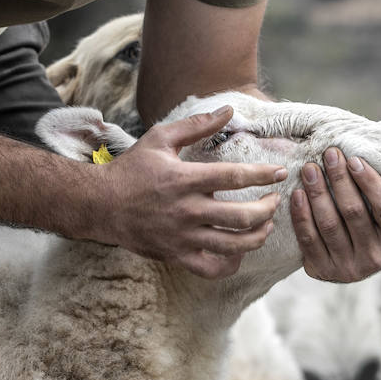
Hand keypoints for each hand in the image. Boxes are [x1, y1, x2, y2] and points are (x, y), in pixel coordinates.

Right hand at [89, 106, 287, 279]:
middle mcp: (186, 211)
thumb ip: (197, 124)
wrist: (100, 205)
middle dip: (267, 209)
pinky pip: (212, 268)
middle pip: (241, 216)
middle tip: (274, 201)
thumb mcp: (160, 139)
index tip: (280, 172)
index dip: (263, 174)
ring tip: (264, 226)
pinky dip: (232, 264)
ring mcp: (182, 237)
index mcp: (184, 179)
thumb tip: (230, 110)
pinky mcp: (177, 255)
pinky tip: (239, 251)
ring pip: (233, 246)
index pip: (234, 177)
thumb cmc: (132, 169)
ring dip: (257, 236)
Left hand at [291, 148, 380, 282]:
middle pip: (354, 212)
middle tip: (329, 154)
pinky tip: (297, 193)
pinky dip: (301, 214)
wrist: (354, 261)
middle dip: (339, 180)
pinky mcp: (322, 270)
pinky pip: (309, 239)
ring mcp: (348, 267)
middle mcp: (376, 257)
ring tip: (309, 169)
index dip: (370, 182)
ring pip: (329, 224)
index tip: (354, 158)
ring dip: (317, 193)